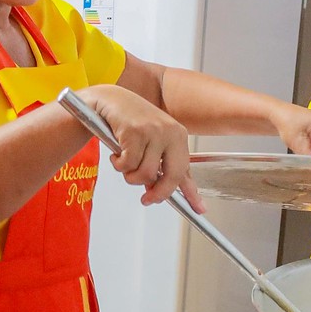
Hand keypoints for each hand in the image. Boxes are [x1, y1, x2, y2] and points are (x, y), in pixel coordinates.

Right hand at [80, 84, 200, 209]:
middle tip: (146, 200)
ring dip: (130, 176)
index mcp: (179, 136)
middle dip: (158, 193)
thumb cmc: (130, 124)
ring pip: (146, 174)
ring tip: (124, 162)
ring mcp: (153, 131)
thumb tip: (160, 193)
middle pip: (172, 176)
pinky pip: (128, 164)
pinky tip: (116, 153)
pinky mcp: (135, 131)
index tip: (200, 210)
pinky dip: (118, 164)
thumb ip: (160, 167)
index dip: (192, 193)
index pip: (186, 170)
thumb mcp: (152, 144)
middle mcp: (170, 132)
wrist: (110, 101)